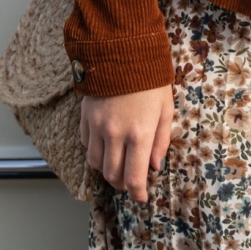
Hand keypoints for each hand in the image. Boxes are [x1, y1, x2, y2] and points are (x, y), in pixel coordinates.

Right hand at [81, 85, 175, 201]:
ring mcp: (97, 126)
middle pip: (112, 174)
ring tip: (116, 168)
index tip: (141, 198)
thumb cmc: (150, 79)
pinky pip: (85, 144)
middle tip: (130, 184)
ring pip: (95, 163)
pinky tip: (104, 148)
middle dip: (122, 184)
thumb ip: (160, 140)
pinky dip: (94, 152)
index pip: (134, 177)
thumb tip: (155, 166)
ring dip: (106, 171)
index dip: (137, 193)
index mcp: (139, 134)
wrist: (122, 52)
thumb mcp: (165, 109)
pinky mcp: (85, 117)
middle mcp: (115, 134)